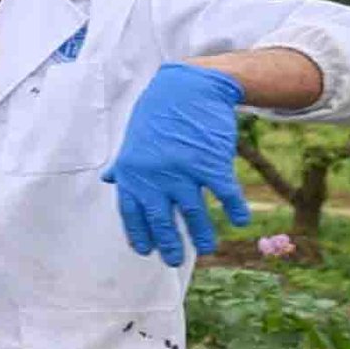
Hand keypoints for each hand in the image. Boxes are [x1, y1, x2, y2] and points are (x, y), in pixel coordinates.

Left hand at [103, 63, 250, 266]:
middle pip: (161, 220)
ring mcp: (183, 171)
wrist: (187, 86)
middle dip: (169, 245)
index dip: (138, 234)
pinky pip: (225, 194)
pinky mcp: (211, 162)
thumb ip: (124, 164)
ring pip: (194, 214)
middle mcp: (155, 176)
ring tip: (207, 248)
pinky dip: (235, 209)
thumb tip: (110, 180)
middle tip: (175, 261)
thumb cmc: (157, 113)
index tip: (146, 251)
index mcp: (133, 171)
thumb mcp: (134, 138)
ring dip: (202, 235)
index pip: (132, 212)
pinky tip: (240, 220)